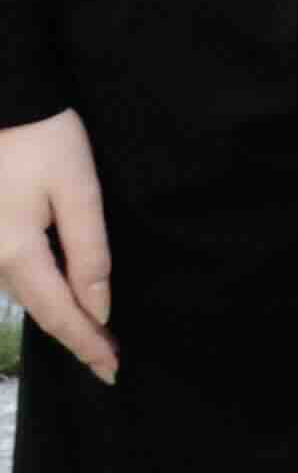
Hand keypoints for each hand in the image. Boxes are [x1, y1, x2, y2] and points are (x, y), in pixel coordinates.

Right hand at [0, 108, 114, 383]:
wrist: (1, 102)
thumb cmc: (41, 140)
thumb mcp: (78, 190)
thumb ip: (89, 251)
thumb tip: (99, 306)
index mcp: (16, 253)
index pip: (58, 313)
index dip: (87, 343)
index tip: (113, 370)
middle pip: (38, 309)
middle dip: (75, 336)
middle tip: (109, 363)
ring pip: (25, 294)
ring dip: (58, 315)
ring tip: (94, 338)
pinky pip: (14, 275)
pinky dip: (41, 292)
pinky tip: (63, 298)